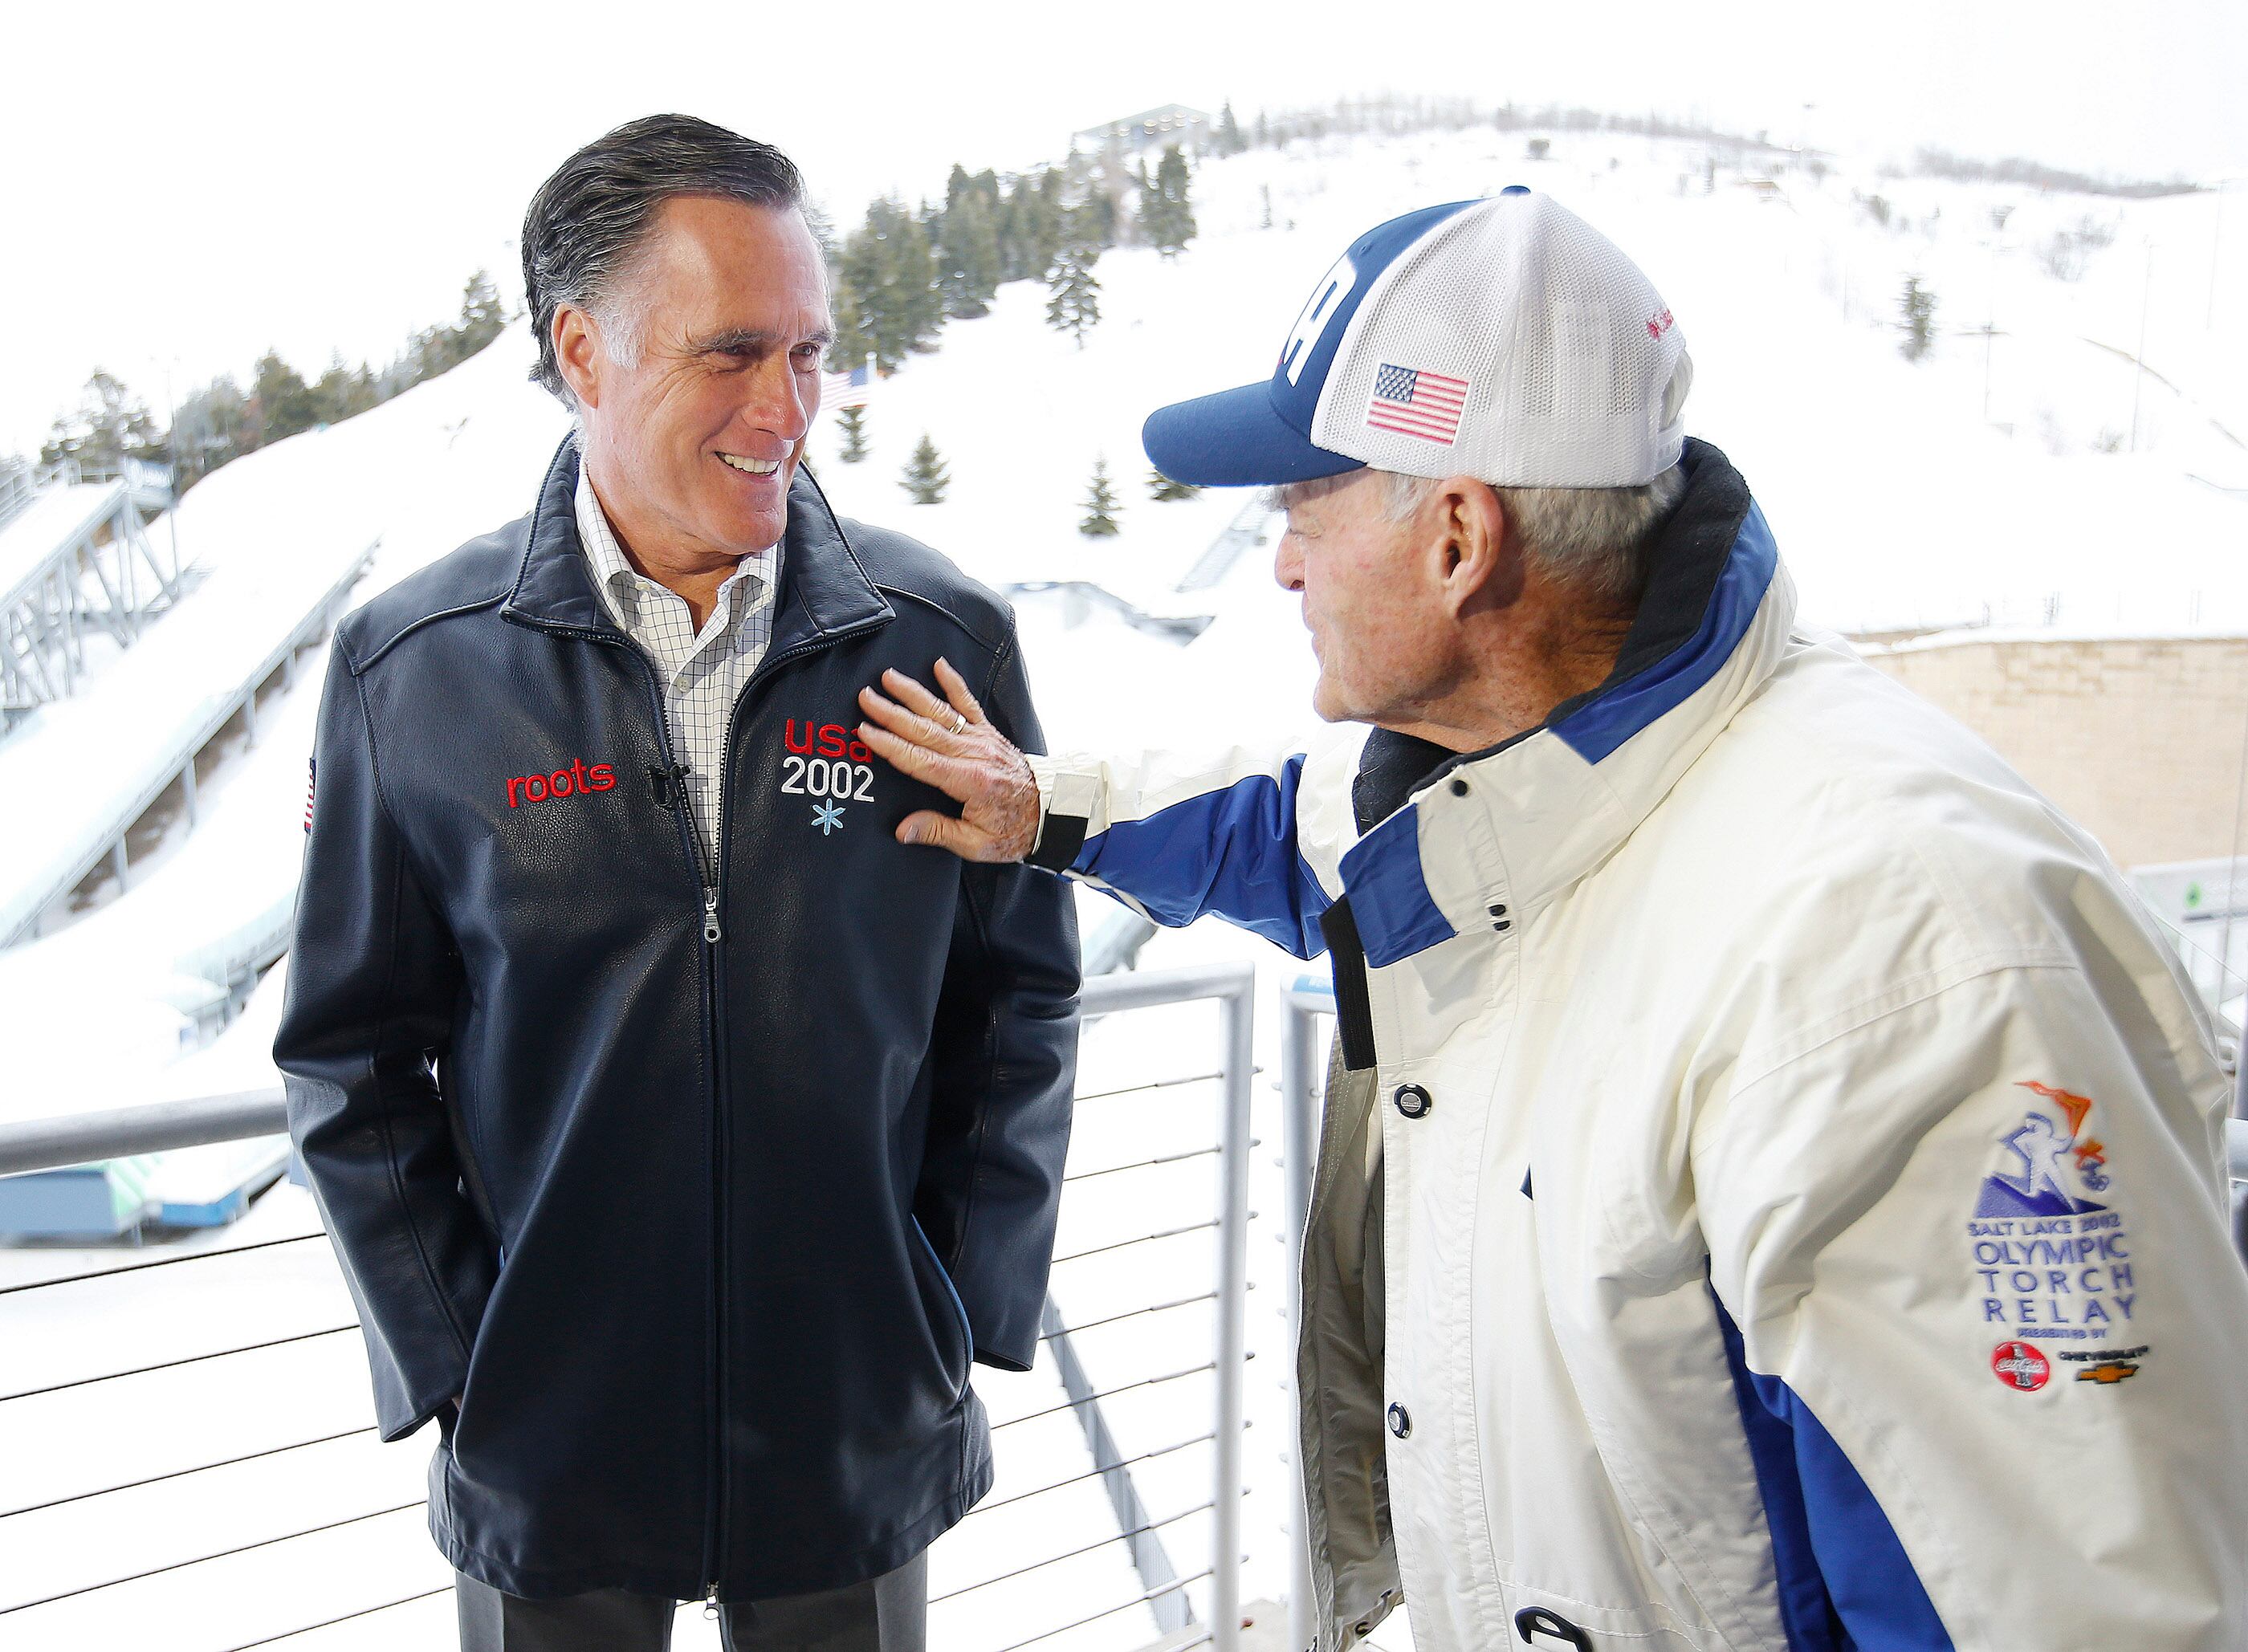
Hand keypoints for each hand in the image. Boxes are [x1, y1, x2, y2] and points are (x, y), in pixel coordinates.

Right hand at [857, 659, 1039, 861]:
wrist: (1050, 812)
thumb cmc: (1014, 830)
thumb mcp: (977, 844)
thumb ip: (938, 832)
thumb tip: (903, 830)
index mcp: (968, 782)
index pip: (920, 760)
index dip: (890, 745)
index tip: (866, 731)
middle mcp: (974, 754)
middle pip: (924, 729)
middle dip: (892, 712)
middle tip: (866, 697)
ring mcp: (981, 739)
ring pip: (942, 712)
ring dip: (913, 693)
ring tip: (889, 676)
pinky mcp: (989, 732)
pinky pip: (969, 703)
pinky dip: (954, 684)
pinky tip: (940, 666)